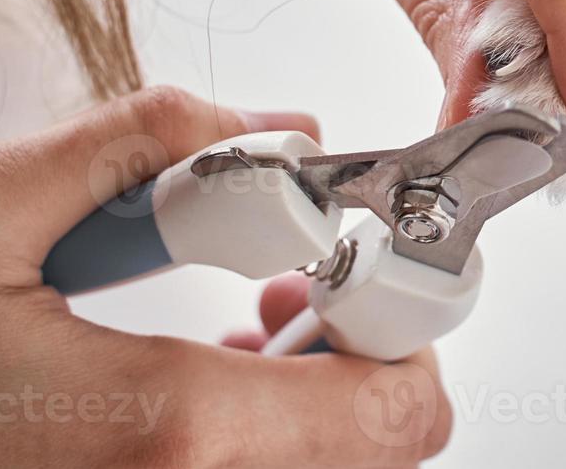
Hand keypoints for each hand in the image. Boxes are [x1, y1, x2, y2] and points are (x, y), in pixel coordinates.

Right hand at [0, 86, 452, 466]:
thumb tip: (280, 128)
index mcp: (164, 430)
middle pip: (379, 447)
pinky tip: (198, 370)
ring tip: (252, 315)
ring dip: (321, 390)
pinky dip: (266, 427)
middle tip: (306, 280)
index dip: (411, 321)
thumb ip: (154, 144)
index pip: (400, 412)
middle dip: (365, 348)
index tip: (367, 259)